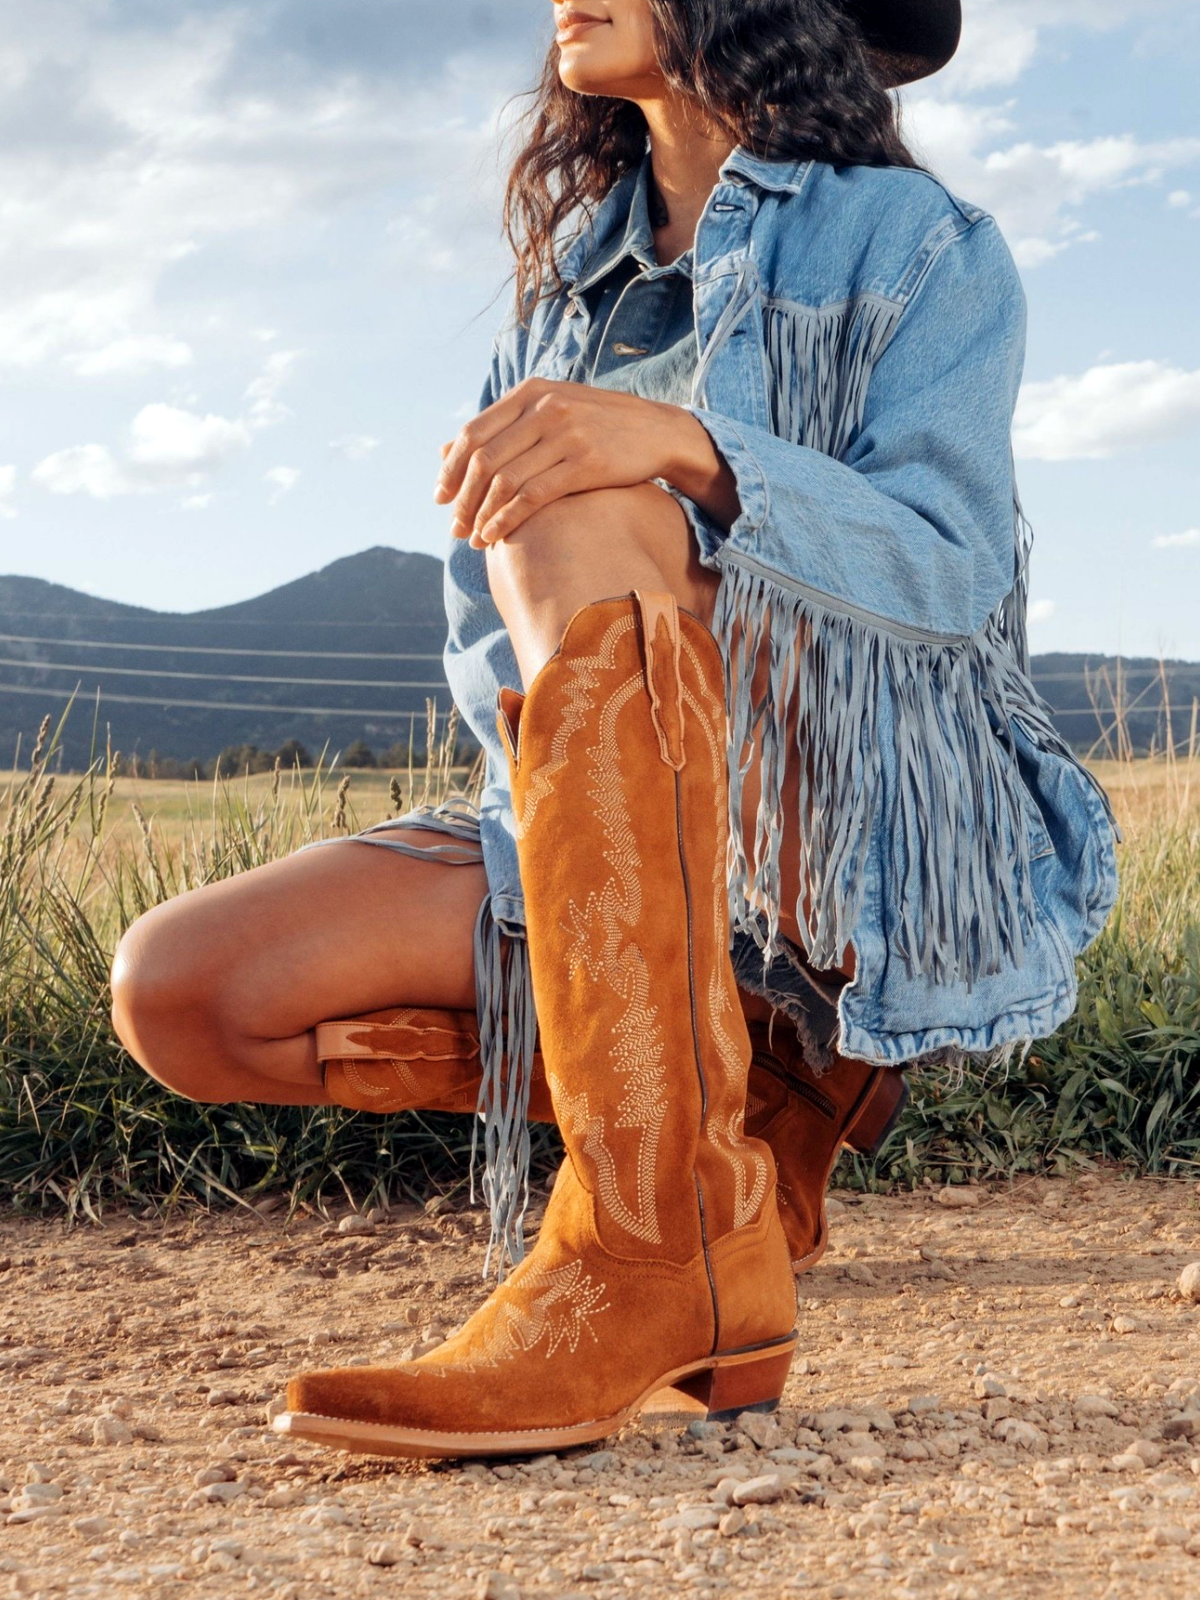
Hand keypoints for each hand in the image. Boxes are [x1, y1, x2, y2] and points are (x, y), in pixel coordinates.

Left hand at [433, 378, 686, 547]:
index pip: (473, 433)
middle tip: (455, 527)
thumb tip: (446, 449)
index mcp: (531, 393)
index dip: (451, 468)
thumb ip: (505, 426)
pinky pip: (533, 497)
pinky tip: (496, 536)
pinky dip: (507, 519)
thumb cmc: (599, 426)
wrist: (659, 431)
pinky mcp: (586, 463)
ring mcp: (566, 435)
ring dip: (482, 514)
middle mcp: (545, 408)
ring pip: (505, 480)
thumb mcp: (552, 411)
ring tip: (473, 538)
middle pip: (484, 459)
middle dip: (463, 498)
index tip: (440, 497)